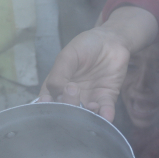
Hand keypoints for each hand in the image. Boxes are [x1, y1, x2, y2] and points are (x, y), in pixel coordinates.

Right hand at [38, 7, 157, 121]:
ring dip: (87, 115)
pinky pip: (105, 111)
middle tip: (73, 90)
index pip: (48, 103)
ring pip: (85, 115)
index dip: (47, 106)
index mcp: (56, 86)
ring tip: (91, 105)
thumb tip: (57, 93)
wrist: (111, 41)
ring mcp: (89, 98)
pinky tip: (106, 116)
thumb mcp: (68, 56)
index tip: (49, 101)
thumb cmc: (86, 46)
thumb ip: (59, 74)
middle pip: (66, 111)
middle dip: (68, 106)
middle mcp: (72, 96)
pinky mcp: (106, 98)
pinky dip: (105, 116)